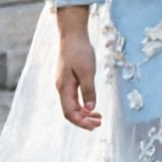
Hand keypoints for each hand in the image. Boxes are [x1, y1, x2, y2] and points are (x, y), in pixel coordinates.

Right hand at [55, 7, 99, 130]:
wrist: (73, 35)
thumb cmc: (80, 52)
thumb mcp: (87, 72)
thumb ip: (88, 90)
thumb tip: (90, 108)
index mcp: (64, 88)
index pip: (69, 112)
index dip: (81, 122)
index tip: (95, 126)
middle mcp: (61, 88)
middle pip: (70, 111)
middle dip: (84, 120)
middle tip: (100, 123)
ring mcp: (64, 84)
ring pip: (72, 105)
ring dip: (84, 114)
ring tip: (98, 117)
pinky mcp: (68, 80)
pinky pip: (73, 98)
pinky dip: (82, 105)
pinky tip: (91, 106)